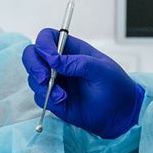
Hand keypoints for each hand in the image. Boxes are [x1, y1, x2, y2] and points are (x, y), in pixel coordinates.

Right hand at [22, 31, 142, 138]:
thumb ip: (78, 63)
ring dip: (42, 86)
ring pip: (33, 78)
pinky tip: (63, 102)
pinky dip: (47, 99)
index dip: (44, 44)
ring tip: (62, 96)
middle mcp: (60, 64)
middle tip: (44, 78)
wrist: (120, 114)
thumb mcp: (102, 70)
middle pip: (32, 55)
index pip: (48, 38)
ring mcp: (56, 82)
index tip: (50, 58)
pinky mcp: (54, 99)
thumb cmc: (116, 87)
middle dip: (34, 66)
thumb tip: (54, 60)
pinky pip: (39, 97)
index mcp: (72, 50)